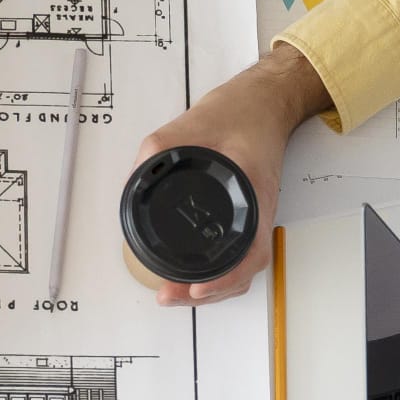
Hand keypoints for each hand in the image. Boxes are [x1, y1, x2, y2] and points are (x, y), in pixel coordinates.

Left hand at [134, 42, 330, 303]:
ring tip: (178, 294)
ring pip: (243, 268)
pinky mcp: (249, 214)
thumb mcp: (189, 126)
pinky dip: (222, 274)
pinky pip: (240, 254)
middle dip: (209, 293)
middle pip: (243, 271)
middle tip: (170, 296)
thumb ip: (157, 152)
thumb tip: (134, 178)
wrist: (265, 103)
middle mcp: (258, 212)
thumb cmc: (240, 112)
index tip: (196, 288)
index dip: (223, 278)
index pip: (247, 251)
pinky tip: (199, 278)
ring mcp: (256, 216)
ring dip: (215, 289)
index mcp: (251, 194)